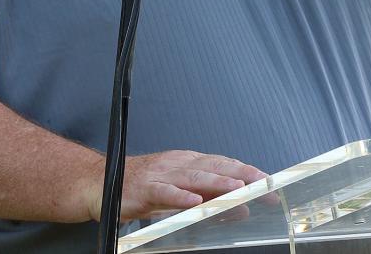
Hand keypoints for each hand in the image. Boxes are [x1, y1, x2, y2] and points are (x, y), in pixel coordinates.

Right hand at [82, 149, 266, 221]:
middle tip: (263, 184)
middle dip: (241, 174)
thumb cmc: (143, 188)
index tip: (269, 181)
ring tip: (238, 189)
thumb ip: (210, 200)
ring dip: (218, 182)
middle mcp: (178, 163)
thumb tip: (242, 209)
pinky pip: (165, 192)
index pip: (224, 163)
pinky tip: (195, 202)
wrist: (101, 183)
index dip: (247, 171)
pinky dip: (181, 196)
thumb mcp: (181, 194)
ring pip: (194, 176)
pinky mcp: (145, 188)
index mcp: (188, 162)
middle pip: (214, 165)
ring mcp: (161, 173)